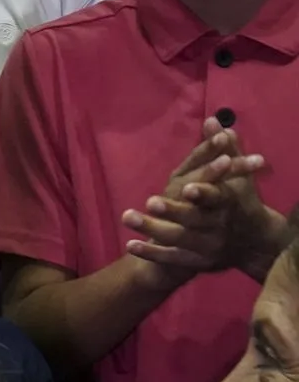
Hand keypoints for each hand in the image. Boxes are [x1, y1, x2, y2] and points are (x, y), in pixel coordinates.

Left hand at [125, 123, 271, 276]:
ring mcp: (208, 245)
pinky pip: (172, 258)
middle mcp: (220, 225)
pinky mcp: (198, 261)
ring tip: (127, 216)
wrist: (253, 243)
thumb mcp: (237, 176)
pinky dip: (151, 253)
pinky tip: (129, 245)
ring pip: (178, 238)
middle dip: (172, 211)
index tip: (187, 188)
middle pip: (194, 219)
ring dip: (152, 229)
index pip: (218, 198)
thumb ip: (223, 149)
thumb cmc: (240, 201)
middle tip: (149, 201)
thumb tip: (213, 120)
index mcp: (229, 203)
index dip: (204, 193)